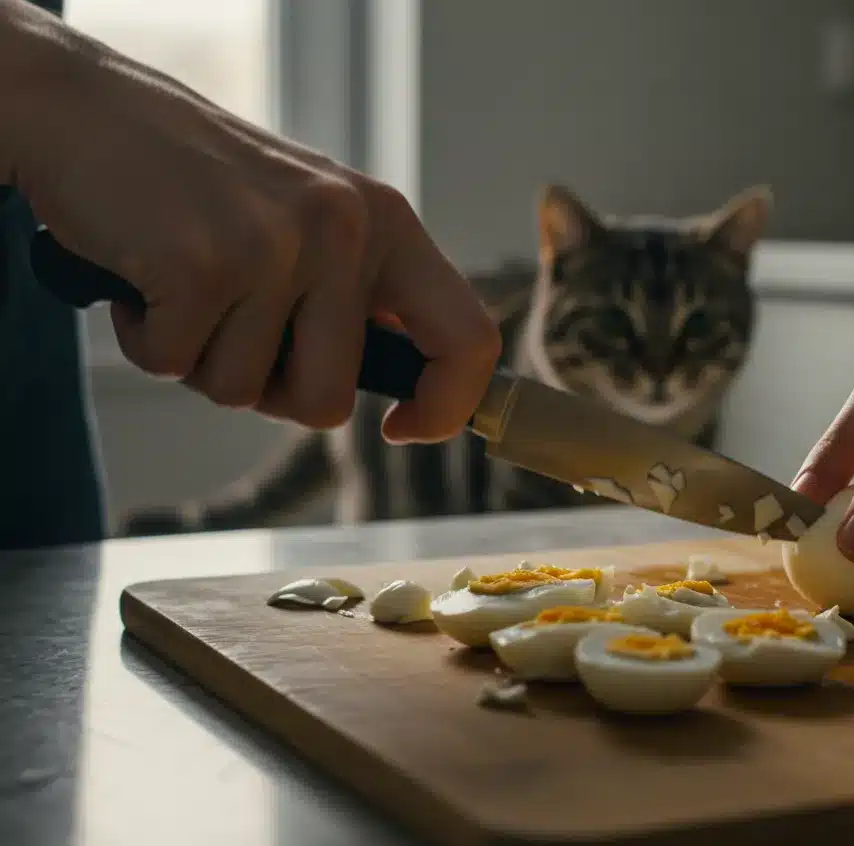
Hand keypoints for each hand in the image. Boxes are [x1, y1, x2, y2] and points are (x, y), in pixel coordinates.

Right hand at [8, 13, 499, 440]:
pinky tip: (144, 276)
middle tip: (232, 328)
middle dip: (271, 392)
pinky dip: (146, 339)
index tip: (401, 427)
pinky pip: (174, 364)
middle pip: (329, 401)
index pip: (466, 338)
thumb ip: (359, 297)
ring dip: (201, 359)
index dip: (447, 406)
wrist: (89, 112)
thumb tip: (409, 394)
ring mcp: (274, 244)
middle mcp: (343, 230)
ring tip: (185, 284)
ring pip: (244, 392)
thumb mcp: (311, 223)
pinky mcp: (200, 263)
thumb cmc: (204, 187)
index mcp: (386, 224)